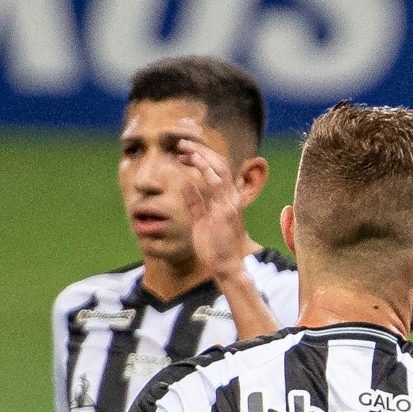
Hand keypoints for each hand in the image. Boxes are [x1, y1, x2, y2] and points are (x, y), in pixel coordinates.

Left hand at [171, 134, 250, 281]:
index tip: (184, 154)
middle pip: (220, 163)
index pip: (218, 170)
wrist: (227, 267)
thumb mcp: (201, 222)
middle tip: (181, 144)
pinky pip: (214, 184)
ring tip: (183, 148)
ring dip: (200, 155)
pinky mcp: (224, 211)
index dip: (202, 158)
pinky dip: (203, 170)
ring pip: (218, 168)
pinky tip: (190, 162)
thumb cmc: (215, 249)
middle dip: (200, 150)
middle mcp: (231, 198)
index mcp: (227, 200)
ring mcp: (229, 203)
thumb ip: (195, 203)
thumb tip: (185, 185)